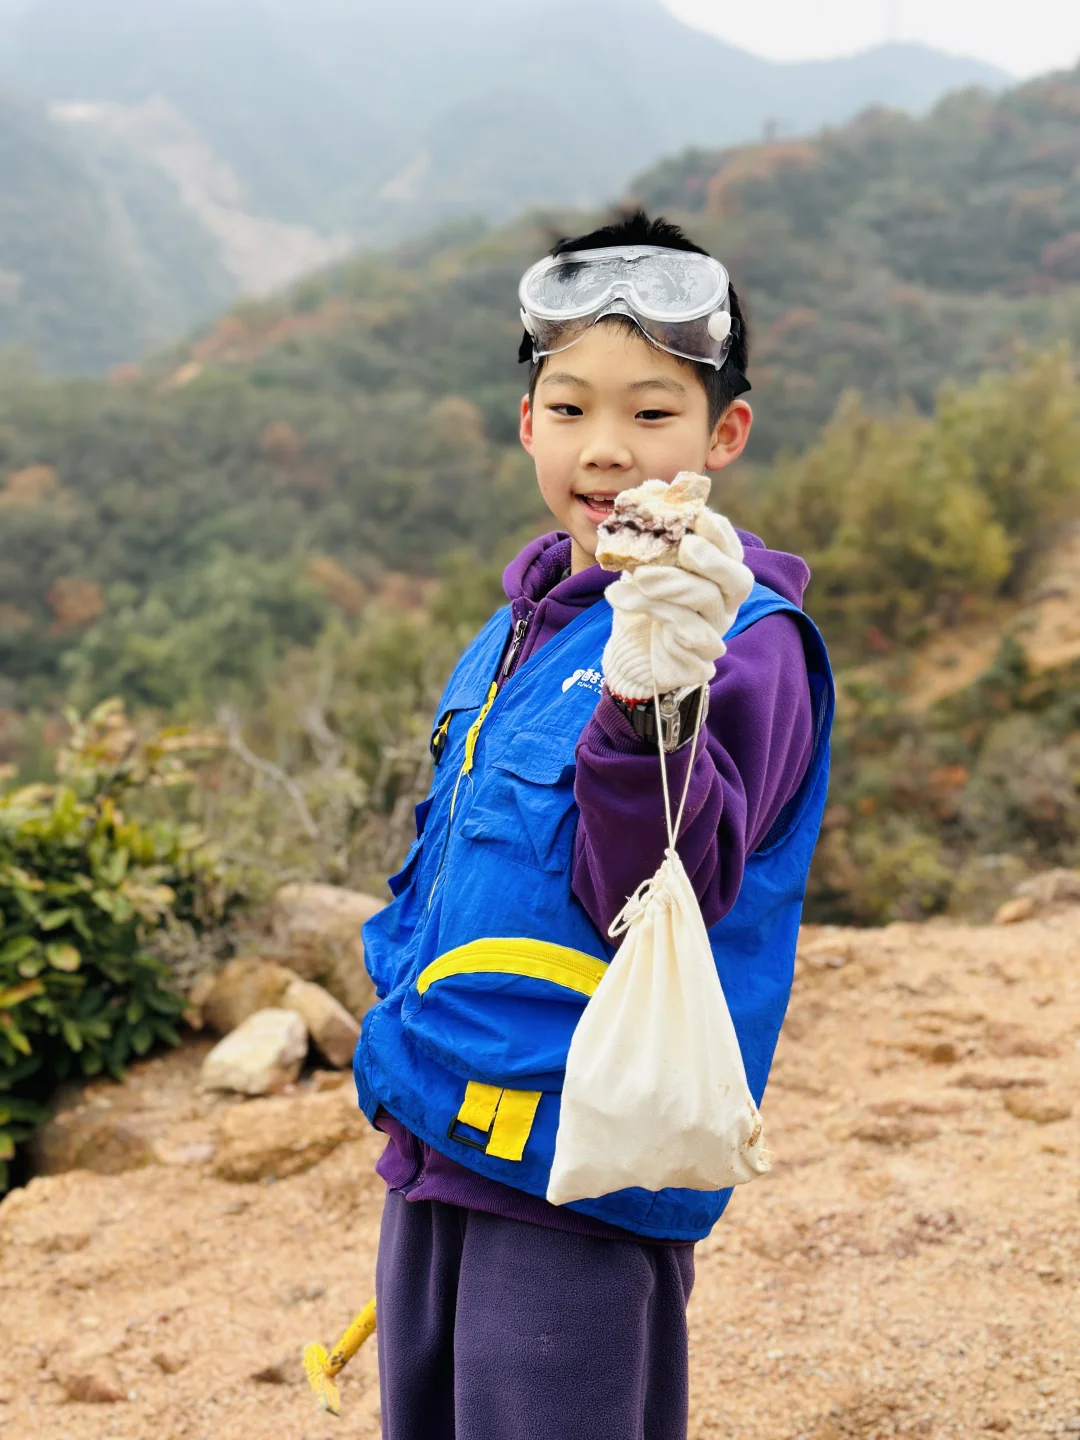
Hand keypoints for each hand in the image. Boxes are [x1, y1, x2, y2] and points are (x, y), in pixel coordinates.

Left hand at [602, 509, 752, 700]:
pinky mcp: (698, 660)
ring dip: (672, 585)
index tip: (697, 515)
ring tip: (638, 576)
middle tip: (686, 546)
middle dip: (713, 560)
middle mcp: (725, 604)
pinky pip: (685, 634)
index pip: (731, 549)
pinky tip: (619, 598)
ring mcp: (715, 632)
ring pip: (707, 604)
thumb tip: (653, 485)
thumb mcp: (644, 562)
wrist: (634, 655)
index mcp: (720, 576)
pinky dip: (652, 611)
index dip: (718, 532)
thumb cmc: (646, 603)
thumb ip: (652, 528)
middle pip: (738, 580)